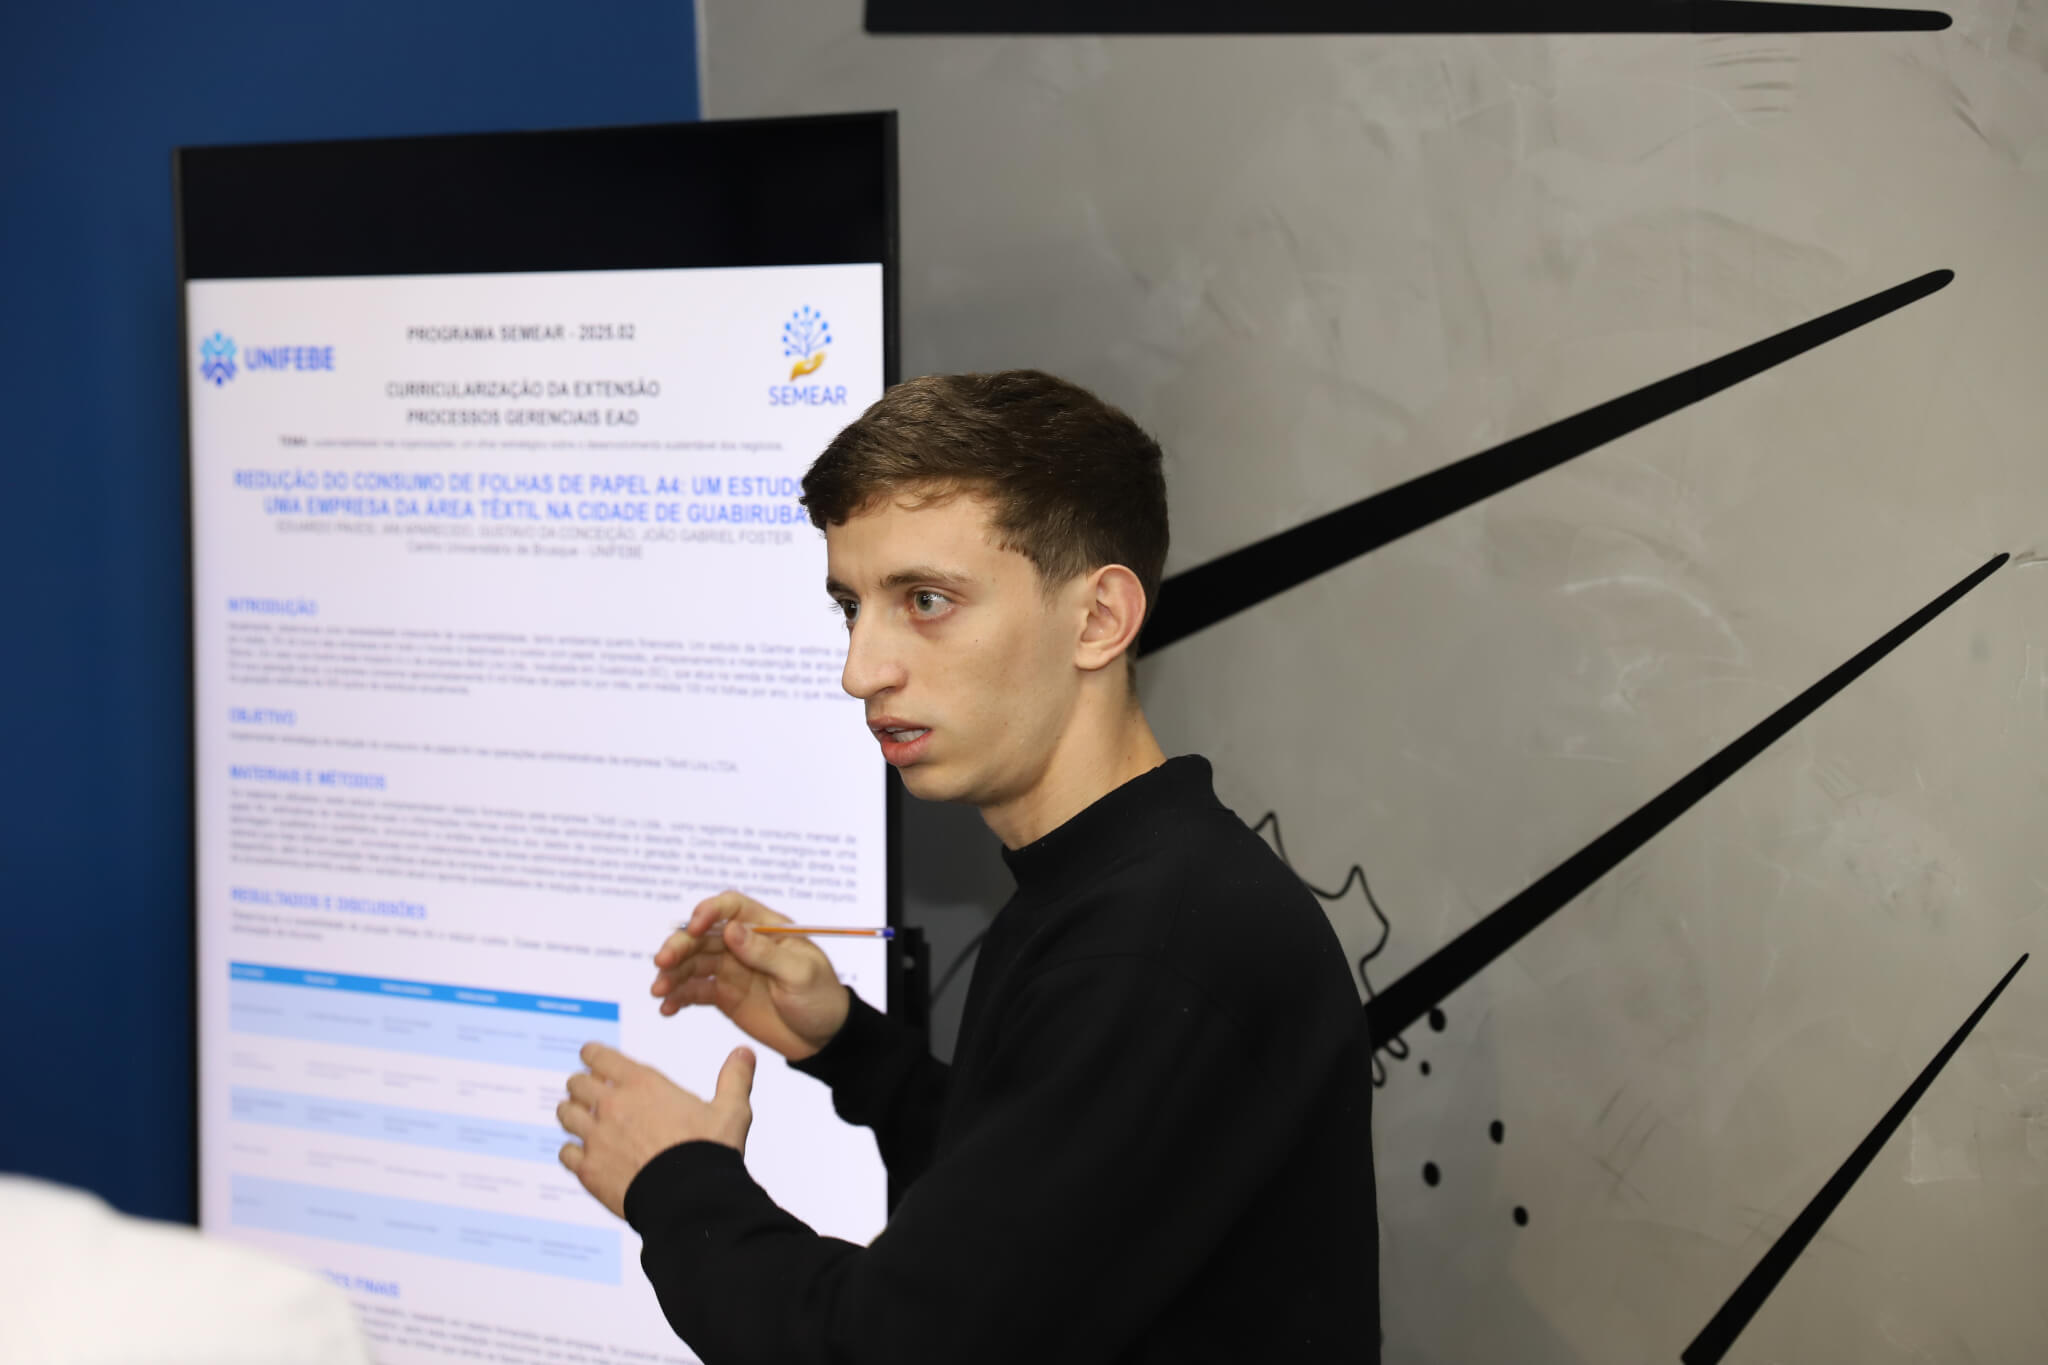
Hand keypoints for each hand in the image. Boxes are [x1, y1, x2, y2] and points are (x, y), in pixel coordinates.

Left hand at [557, 1041, 754, 1219]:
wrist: (689, 1199)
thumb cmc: (710, 1151)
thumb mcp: (731, 1110)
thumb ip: (734, 1078)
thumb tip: (745, 1051)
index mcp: (642, 1084)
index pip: (599, 1056)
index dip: (593, 1054)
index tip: (591, 1057)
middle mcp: (613, 1105)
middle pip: (576, 1083)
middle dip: (581, 1085)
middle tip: (589, 1092)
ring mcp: (597, 1138)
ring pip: (566, 1114)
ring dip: (572, 1114)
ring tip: (581, 1120)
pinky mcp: (589, 1169)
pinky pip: (566, 1153)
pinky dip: (573, 1152)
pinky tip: (583, 1155)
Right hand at [649, 889, 850, 1061]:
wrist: (824, 1038)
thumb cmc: (821, 998)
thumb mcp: (800, 974)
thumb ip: (765, 953)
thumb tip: (731, 930)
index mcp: (767, 929)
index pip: (731, 908)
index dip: (709, 912)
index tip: (694, 928)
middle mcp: (744, 945)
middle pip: (703, 935)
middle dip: (680, 946)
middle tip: (662, 962)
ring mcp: (731, 969)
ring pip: (693, 963)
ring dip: (672, 974)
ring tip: (659, 991)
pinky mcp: (723, 995)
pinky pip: (694, 991)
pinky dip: (678, 997)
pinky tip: (667, 1008)